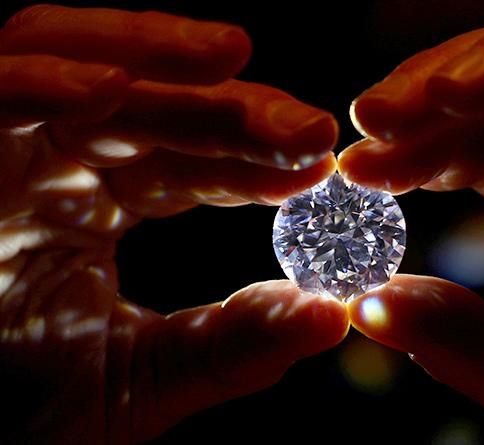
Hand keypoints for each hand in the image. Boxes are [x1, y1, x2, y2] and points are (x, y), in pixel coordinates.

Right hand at [0, 5, 347, 442]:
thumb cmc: (20, 412)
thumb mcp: (143, 382)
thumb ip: (232, 346)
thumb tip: (333, 315)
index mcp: (101, 202)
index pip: (191, 164)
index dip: (255, 161)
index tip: (319, 166)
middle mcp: (56, 162)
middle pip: (152, 107)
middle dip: (231, 109)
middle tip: (309, 128)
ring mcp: (0, 145)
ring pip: (75, 63)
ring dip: (152, 53)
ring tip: (231, 54)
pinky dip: (40, 81)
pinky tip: (111, 86)